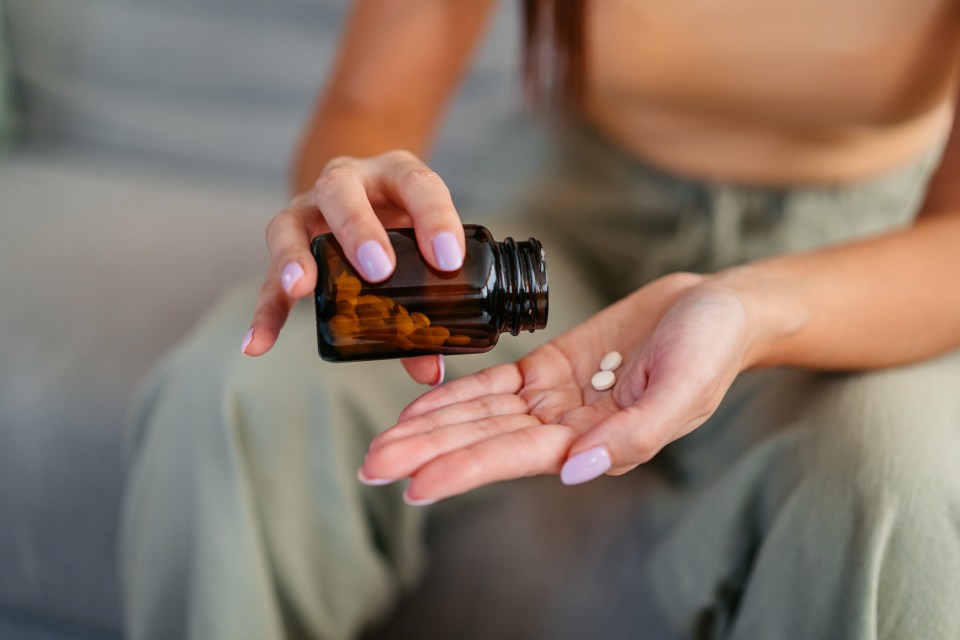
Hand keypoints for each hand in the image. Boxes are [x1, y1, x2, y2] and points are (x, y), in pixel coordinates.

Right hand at [242, 150, 465, 383]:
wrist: (366, 194)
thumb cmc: (405, 225)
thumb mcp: (424, 246)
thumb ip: (431, 304)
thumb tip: (431, 371)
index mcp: (395, 175)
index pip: (418, 185)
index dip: (435, 219)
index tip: (449, 260)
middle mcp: (347, 182)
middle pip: (341, 189)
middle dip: (359, 229)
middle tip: (379, 270)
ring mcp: (308, 210)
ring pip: (289, 222)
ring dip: (295, 256)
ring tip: (301, 288)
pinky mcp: (286, 245)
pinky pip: (268, 276)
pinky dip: (265, 311)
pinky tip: (258, 344)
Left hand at [359, 272, 762, 503]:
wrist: (714, 306)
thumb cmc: (709, 350)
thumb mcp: (681, 392)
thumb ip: (631, 436)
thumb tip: (573, 471)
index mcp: (596, 442)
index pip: (517, 459)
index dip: (464, 470)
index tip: (414, 485)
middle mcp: (566, 427)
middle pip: (484, 442)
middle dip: (428, 454)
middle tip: (371, 468)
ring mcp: (554, 397)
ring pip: (481, 416)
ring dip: (430, 428)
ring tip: (381, 445)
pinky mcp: (549, 366)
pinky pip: (495, 385)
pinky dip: (457, 396)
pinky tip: (419, 409)